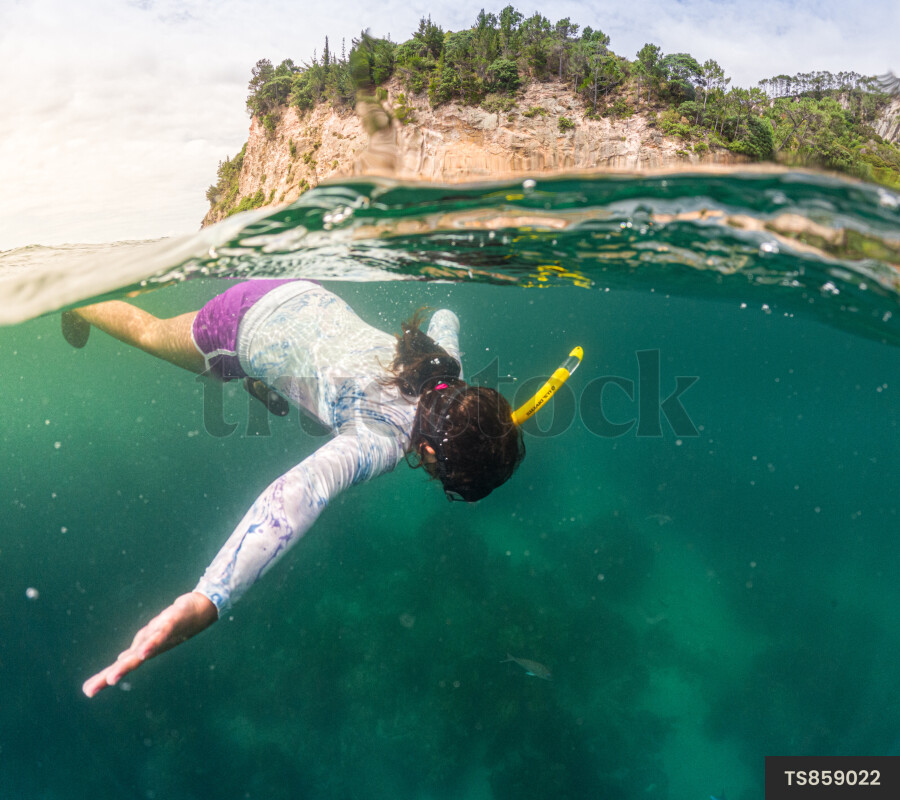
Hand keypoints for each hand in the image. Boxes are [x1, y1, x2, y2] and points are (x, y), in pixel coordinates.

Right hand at [82, 591, 217, 697]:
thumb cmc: (174, 625)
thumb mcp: (151, 636)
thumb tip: (121, 659)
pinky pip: (160, 634)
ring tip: (112, 677)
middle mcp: (151, 648)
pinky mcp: (171, 623)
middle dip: (110, 676)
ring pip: (141, 652)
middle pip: (128, 663)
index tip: (86, 691)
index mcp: (144, 650)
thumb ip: (137, 648)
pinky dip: (151, 643)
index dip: (103, 678)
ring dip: (126, 664)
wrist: (200, 610)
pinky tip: (143, 652)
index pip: (121, 665)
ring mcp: (161, 637)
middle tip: (91, 690)